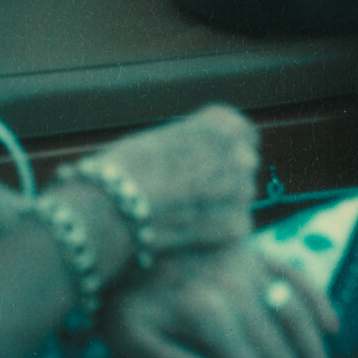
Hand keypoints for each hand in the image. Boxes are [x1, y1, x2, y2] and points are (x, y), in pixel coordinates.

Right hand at [99, 105, 258, 254]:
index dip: (223, 152)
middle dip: (221, 181)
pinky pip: (233, 228)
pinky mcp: (238, 225)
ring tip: (181, 215)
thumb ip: (190, 146)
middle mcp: (240, 152)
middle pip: (241, 168)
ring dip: (219, 208)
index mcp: (223, 123)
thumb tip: (196, 160)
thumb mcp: (161, 139)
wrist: (114, 207)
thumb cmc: (125, 170)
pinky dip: (215, 234)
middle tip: (188, 195)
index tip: (206, 164)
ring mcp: (243, 190)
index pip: (243, 134)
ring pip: (238, 200)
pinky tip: (187, 234)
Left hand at [103, 239, 340, 357]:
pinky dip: (317, 299)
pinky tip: (331, 326)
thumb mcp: (130, 332)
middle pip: (280, 348)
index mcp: (210, 313)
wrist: (123, 225)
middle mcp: (240, 287)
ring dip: (317, 353)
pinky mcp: (255, 250)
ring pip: (296, 315)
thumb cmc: (122, 293)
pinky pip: (296, 275)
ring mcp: (252, 265)